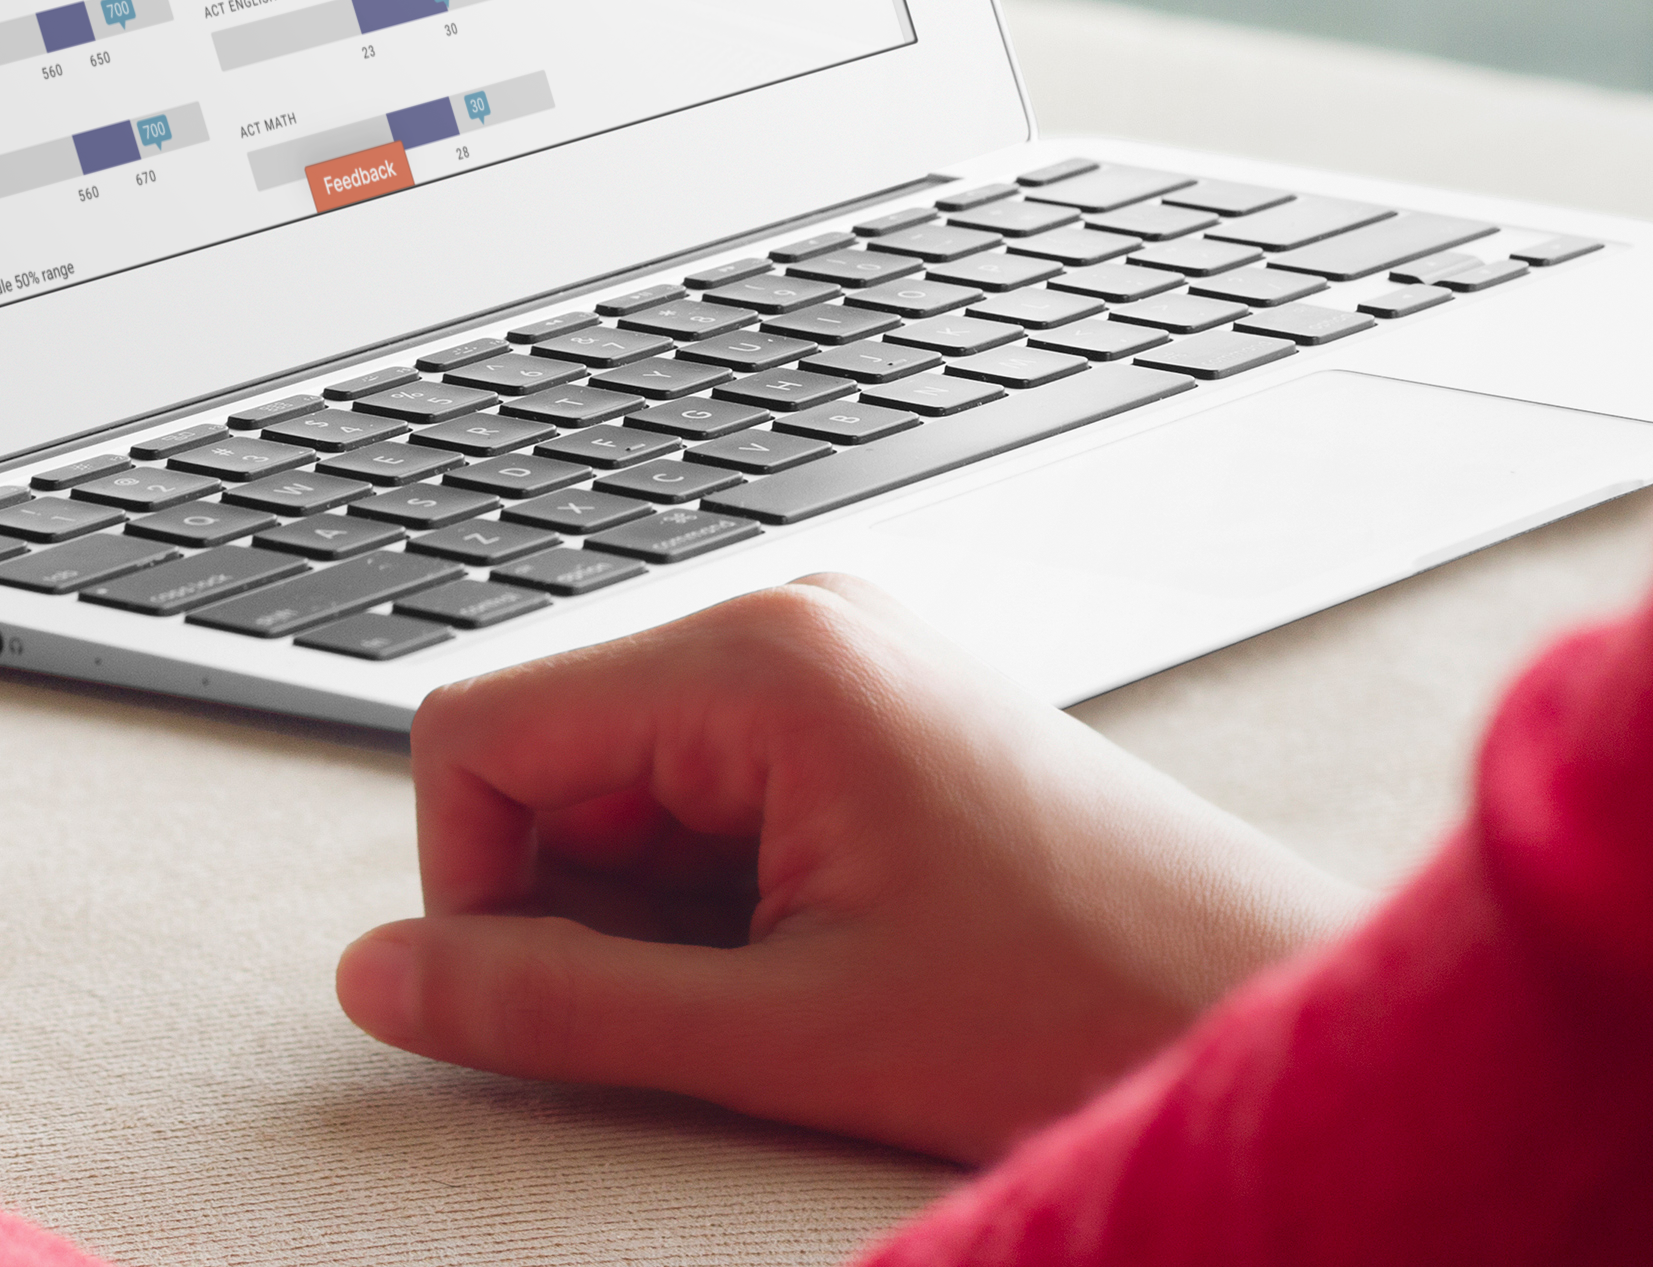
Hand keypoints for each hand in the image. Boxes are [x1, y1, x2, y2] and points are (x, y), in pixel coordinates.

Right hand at [334, 574, 1364, 1162]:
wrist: (1271, 1003)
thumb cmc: (1078, 1002)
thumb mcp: (781, 1032)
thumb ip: (555, 1008)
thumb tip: (381, 983)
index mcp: (760, 656)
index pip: (475, 731)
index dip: (467, 886)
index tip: (544, 1002)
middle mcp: (787, 621)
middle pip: (548, 757)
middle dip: (583, 904)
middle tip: (721, 1007)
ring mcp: (833, 660)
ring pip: (624, 788)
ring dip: (661, 913)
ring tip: (804, 987)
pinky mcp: (866, 711)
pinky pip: (708, 793)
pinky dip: (724, 898)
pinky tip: (828, 958)